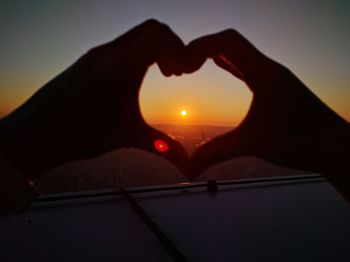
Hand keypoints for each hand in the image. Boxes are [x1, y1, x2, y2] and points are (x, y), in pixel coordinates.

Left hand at [0, 20, 187, 178]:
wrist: (35, 133)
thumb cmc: (79, 134)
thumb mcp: (127, 137)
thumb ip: (162, 146)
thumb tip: (186, 165)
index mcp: (122, 67)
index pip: (161, 36)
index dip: (179, 50)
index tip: (179, 74)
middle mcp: (109, 53)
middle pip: (151, 28)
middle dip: (169, 47)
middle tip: (172, 73)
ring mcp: (96, 54)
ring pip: (134, 36)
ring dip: (152, 50)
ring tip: (155, 76)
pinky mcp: (88, 60)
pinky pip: (119, 45)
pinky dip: (135, 54)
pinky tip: (131, 80)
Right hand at [184, 30, 349, 198]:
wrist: (335, 146)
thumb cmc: (300, 142)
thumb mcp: (251, 144)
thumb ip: (215, 153)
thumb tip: (188, 168)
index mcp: (263, 73)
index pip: (227, 41)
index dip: (200, 47)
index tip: (183, 64)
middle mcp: (269, 68)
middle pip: (230, 42)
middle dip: (202, 49)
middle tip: (183, 65)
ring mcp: (273, 75)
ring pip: (239, 52)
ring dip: (215, 54)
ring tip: (193, 65)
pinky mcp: (275, 84)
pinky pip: (246, 64)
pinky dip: (228, 63)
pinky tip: (219, 66)